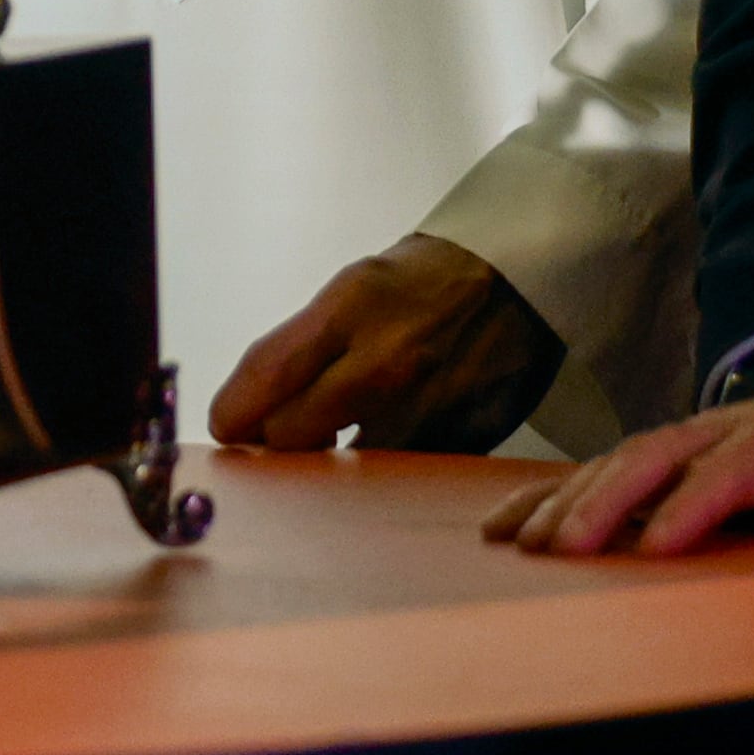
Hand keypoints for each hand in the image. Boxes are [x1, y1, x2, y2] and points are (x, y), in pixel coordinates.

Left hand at [210, 232, 567, 450]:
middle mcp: (385, 359)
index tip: (230, 426)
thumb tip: (245, 413)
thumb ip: (300, 348)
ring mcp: (427, 407)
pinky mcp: (462, 441)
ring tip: (344, 433)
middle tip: (286, 432)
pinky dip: (385, 470)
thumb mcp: (352, 288)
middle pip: (291, 434)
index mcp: (350, 307)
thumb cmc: (423, 282)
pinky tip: (393, 437)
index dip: (234, 412)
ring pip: (345, 469)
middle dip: (278, 441)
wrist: (523, 277)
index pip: (264, 375)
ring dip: (333, 464)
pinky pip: (400, 476)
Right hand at [477, 360, 753, 554]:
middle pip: (653, 458)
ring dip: (566, 501)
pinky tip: (501, 528)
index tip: (655, 547)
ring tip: (522, 548)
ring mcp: (683, 441)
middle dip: (604, 502)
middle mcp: (718, 431)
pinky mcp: (659, 461)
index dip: (693, 504)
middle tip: (562, 553)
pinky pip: (596, 473)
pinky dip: (545, 495)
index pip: (731, 469)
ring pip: (615, 463)